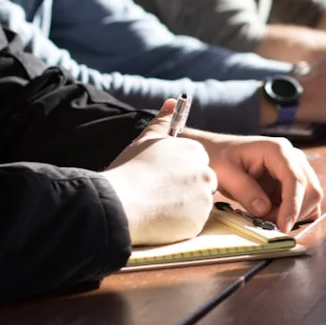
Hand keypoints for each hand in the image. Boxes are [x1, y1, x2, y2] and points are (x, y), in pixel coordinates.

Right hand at [104, 99, 216, 245]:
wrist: (120, 204)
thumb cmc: (130, 169)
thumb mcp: (146, 140)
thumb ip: (163, 121)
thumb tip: (172, 101)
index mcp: (195, 152)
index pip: (197, 161)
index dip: (179, 170)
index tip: (163, 177)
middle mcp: (205, 174)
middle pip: (201, 182)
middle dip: (185, 188)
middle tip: (159, 193)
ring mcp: (204, 200)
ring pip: (198, 203)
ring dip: (183, 206)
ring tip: (156, 206)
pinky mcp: (198, 223)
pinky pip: (192, 223)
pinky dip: (179, 223)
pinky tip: (159, 219)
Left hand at [194, 135, 323, 231]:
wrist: (219, 153)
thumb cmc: (220, 158)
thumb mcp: (224, 173)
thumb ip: (244, 190)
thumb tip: (264, 209)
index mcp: (278, 150)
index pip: (295, 179)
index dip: (293, 205)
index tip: (283, 226)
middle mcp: (293, 158)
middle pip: (311, 190)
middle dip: (294, 213)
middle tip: (268, 223)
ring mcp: (296, 170)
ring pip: (311, 199)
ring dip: (293, 215)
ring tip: (266, 217)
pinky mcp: (294, 183)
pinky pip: (305, 203)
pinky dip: (294, 214)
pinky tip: (274, 215)